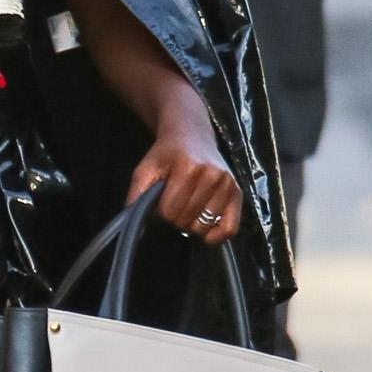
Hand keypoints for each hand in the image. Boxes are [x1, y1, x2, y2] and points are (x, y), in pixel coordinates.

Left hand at [129, 99, 241, 244]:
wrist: (191, 135)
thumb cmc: (167, 154)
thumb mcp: (145, 168)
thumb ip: (137, 194)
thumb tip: (134, 220)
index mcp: (189, 168)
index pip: (170, 211)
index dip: (160, 211)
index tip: (161, 201)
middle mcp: (212, 176)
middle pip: (186, 220)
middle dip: (175, 217)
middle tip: (175, 203)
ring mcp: (227, 184)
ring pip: (203, 227)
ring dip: (192, 223)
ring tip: (188, 208)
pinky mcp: (237, 193)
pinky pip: (229, 228)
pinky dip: (216, 235)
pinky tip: (205, 228)